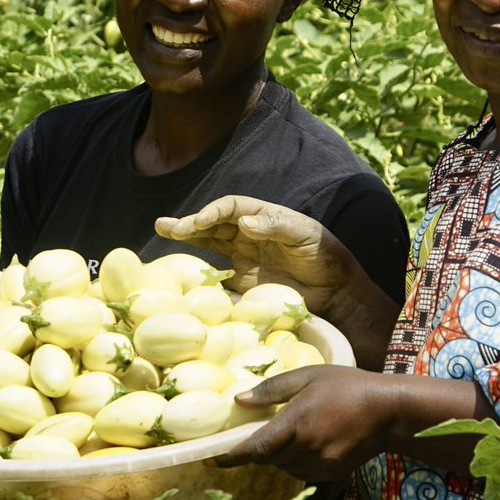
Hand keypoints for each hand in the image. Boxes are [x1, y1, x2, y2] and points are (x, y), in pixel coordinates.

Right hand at [155, 195, 357, 307]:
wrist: (336, 292)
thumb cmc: (325, 255)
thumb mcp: (305, 235)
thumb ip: (275, 226)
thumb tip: (243, 223)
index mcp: (262, 216)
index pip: (230, 208)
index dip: (212, 212)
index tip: (197, 223)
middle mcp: (248, 233)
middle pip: (213, 223)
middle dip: (189, 223)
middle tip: (164, 226)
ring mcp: (243, 257)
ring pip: (209, 243)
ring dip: (187, 238)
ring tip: (163, 230)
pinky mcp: (243, 281)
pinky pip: (216, 273)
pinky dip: (198, 271)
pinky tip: (179, 270)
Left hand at [217, 365, 391, 480]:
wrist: (388, 411)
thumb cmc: (346, 386)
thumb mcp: (308, 376)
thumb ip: (272, 389)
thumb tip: (239, 400)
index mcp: (297, 422)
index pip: (256, 448)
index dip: (231, 457)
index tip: (212, 459)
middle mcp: (306, 448)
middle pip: (267, 459)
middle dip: (257, 449)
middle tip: (254, 432)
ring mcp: (320, 465)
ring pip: (284, 466)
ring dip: (278, 454)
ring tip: (290, 430)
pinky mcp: (330, 474)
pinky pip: (301, 471)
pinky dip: (296, 460)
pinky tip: (309, 440)